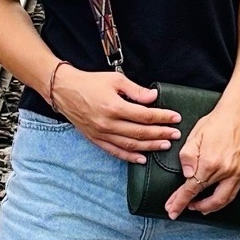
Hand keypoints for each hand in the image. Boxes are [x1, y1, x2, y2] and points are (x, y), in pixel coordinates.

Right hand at [53, 69, 182, 161]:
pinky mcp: (95, 139)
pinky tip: (142, 159)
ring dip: (150, 147)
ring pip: (130, 145)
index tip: (175, 118)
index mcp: (114, 107)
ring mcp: (101, 134)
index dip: (162, 118)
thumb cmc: (89, 83)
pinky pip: (115, 152)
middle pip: (141, 133)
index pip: (145, 116)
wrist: (64, 90)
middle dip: (161, 134)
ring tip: (164, 145)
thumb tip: (153, 97)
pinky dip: (129, 157)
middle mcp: (108, 124)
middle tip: (175, 134)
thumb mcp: (115, 79)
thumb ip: (135, 90)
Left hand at [164, 91, 239, 217]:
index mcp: (209, 163)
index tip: (172, 210)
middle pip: (207, 199)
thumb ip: (186, 157)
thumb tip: (186, 176)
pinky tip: (213, 200)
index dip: (180, 201)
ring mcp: (236, 173)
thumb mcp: (194, 136)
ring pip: (222, 200)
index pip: (191, 189)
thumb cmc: (216, 122)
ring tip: (196, 207)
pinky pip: (232, 193)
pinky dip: (221, 201)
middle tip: (180, 209)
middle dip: (192, 207)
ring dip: (208, 207)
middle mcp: (225, 171)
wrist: (239, 114)